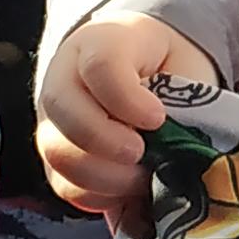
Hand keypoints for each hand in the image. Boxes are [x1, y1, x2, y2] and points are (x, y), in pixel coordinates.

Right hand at [34, 15, 211, 219]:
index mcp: (99, 42)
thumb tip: (175, 147)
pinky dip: (100, 196)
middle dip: (106, 141)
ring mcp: (54, 119)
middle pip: (64, 108)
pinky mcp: (58, 160)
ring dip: (105, 176)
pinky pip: (66, 186)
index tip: (157, 118)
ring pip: (58, 153)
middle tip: (142, 153)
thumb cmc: (170, 69)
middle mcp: (64, 77)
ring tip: (142, 175)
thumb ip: (179, 99)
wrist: (151, 71)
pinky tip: (129, 189)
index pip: (100, 66)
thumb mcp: (183, 67)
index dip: (127, 100)